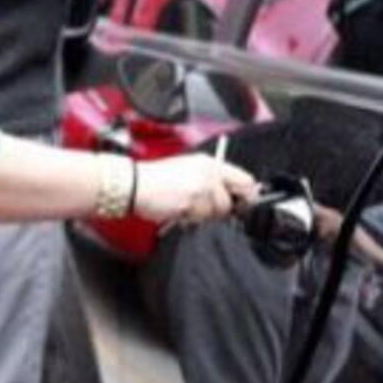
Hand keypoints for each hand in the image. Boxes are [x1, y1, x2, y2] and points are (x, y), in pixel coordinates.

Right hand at [134, 155, 256, 225]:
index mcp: (210, 163)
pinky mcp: (192, 204)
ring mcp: (201, 189)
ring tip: (185, 205)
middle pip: (230, 202)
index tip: (242, 203)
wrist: (135, 184)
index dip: (246, 195)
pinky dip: (192, 219)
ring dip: (202, 215)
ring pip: (216, 213)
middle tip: (199, 205)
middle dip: (218, 209)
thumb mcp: (188, 168)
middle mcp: (209, 174)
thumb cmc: (157, 178)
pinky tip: (179, 209)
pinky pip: (201, 219)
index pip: (245, 180)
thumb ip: (213, 179)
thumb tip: (235, 194)